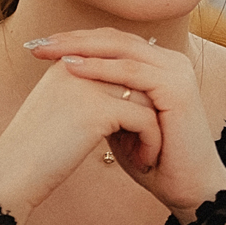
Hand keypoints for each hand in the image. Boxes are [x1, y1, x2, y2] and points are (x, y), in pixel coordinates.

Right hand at [0, 36, 163, 220]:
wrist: (11, 175)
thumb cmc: (37, 150)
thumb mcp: (62, 109)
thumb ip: (90, 91)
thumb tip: (131, 91)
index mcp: (67, 62)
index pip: (120, 61)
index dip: (139, 90)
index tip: (145, 120)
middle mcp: (77, 66)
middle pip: (138, 77)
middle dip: (151, 107)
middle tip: (153, 136)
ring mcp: (87, 85)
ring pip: (148, 97)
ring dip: (155, 127)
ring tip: (149, 152)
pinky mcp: (97, 110)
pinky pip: (146, 120)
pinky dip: (151, 143)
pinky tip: (144, 163)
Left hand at [28, 30, 225, 218]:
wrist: (187, 185)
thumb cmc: (153, 158)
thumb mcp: (121, 120)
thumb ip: (105, 95)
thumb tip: (67, 79)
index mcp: (160, 66)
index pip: (115, 42)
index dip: (78, 40)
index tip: (42, 46)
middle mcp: (172, 62)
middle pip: (117, 39)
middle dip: (74, 39)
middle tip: (38, 44)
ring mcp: (177, 73)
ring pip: (122, 49)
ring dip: (81, 48)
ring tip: (48, 52)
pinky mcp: (177, 88)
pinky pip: (132, 71)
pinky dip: (100, 68)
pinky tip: (71, 67)